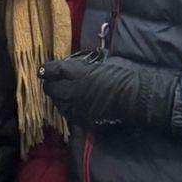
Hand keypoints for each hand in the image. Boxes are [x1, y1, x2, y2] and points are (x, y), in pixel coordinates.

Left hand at [42, 53, 181, 130]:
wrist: (139, 97)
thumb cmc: (127, 75)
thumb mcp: (107, 61)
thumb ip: (91, 63)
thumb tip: (85, 61)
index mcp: (79, 72)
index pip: (54, 70)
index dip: (47, 70)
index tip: (43, 70)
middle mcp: (74, 90)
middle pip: (51, 89)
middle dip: (51, 86)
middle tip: (53, 84)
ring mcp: (78, 106)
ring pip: (59, 103)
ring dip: (60, 99)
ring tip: (65, 96)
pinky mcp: (85, 119)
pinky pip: (71, 115)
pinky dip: (70, 111)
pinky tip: (75, 108)